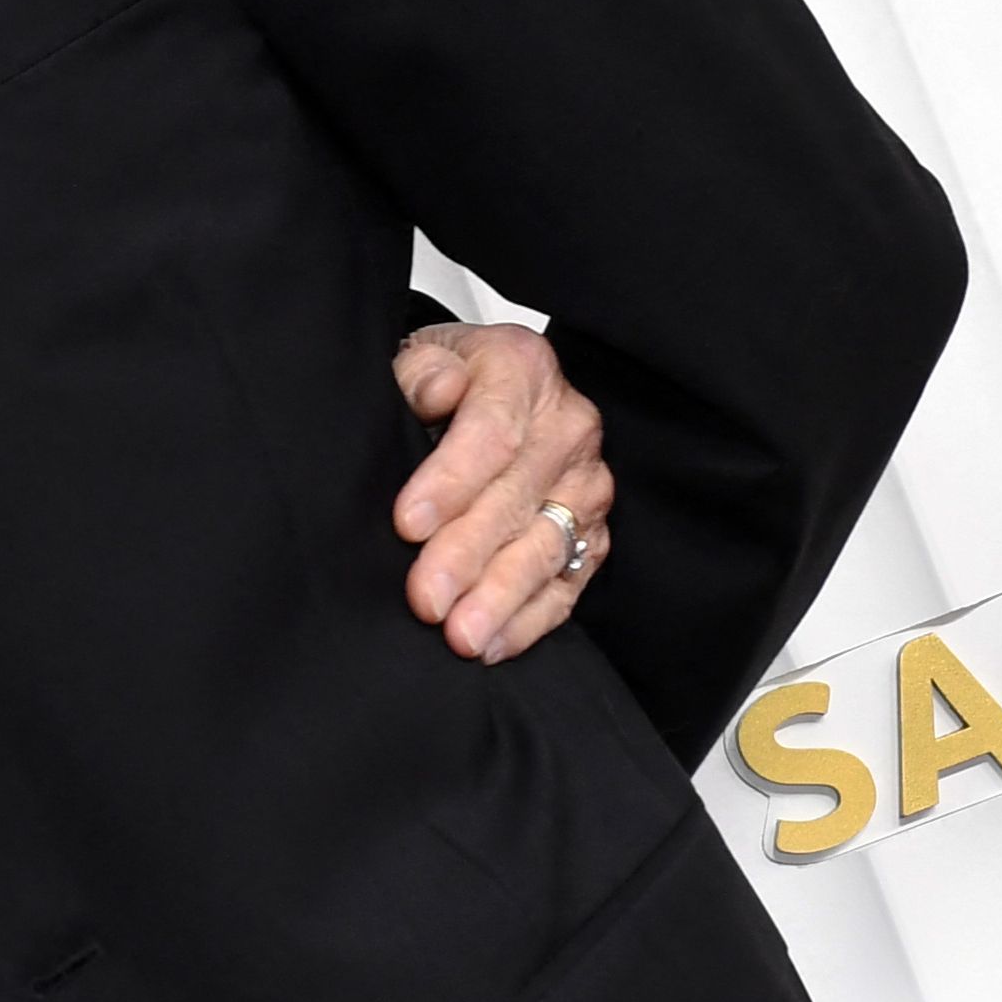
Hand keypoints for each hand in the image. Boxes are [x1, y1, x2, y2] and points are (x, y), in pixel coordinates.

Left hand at [390, 320, 609, 662]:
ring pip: (544, 548)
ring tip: (461, 636)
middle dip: (467, 554)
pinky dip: (529, 620)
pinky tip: (493, 645)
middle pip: (515, 498)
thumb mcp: (420, 356)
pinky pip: (567, 584)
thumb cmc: (443, 379)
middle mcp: (568, 428)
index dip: (450, 480)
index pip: (491, 431)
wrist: (484, 391)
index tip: (408, 523)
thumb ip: (420, 371)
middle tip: (425, 598)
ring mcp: (587, 485)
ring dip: (500, 598)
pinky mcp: (593, 534)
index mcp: (523, 371)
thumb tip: (437, 390)